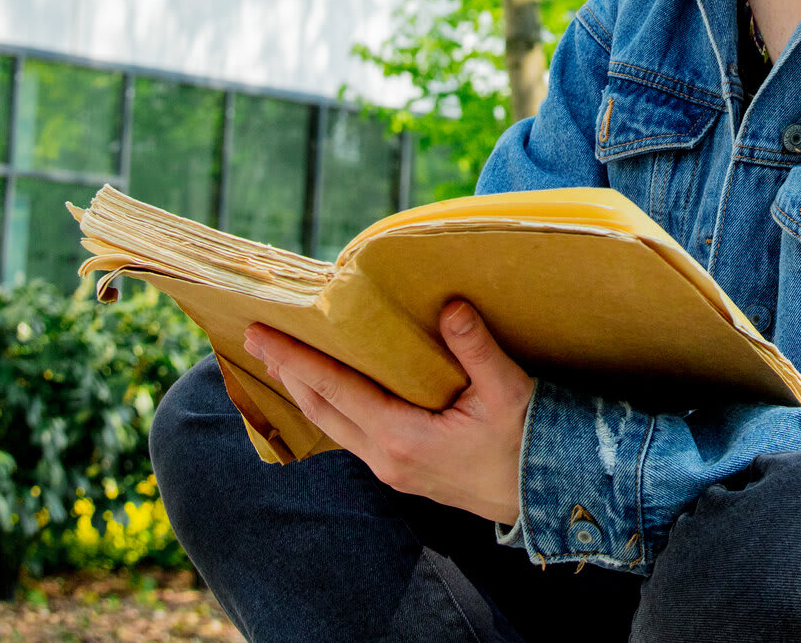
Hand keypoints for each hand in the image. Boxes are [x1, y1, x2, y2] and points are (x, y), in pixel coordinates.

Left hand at [243, 302, 535, 526]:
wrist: (543, 495)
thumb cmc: (526, 442)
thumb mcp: (507, 391)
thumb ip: (476, 349)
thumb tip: (450, 306)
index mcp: (401, 437)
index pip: (334, 389)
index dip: (295, 359)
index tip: (260, 334)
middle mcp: (386, 458)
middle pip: (320, 410)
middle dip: (287, 372)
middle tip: (257, 338)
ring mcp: (391, 469)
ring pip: (332, 427)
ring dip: (306, 392)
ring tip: (284, 360)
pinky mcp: (402, 471)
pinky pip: (352, 435)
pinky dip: (332, 406)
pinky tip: (332, 390)